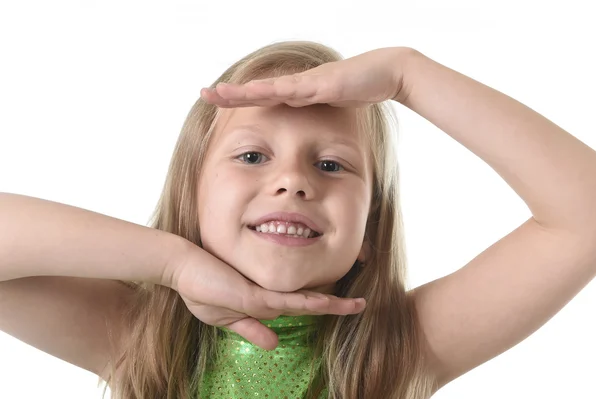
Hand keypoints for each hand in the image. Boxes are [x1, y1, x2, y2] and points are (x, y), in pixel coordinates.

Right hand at [165, 241, 365, 349]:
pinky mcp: (256, 295)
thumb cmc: (202, 289)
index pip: (300, 305)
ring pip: (306, 301)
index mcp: (265, 301)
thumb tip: (275, 345)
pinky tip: (329, 304)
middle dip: (337, 304)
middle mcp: (270, 296)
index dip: (323, 305)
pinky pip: (289, 302)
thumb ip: (252, 330)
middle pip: (310, 302)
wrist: (183, 268)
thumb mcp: (228, 318)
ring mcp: (265, 294)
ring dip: (332, 304)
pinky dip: (310, 303)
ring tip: (357, 305)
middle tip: (362, 304)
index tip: (344, 305)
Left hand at [200, 47, 410, 107]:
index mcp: (297, 93)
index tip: (216, 100)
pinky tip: (258, 92)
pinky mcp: (324, 84)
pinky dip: (275, 91)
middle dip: (231, 93)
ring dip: (245, 91)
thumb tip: (302, 123)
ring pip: (270, 88)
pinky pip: (296, 89)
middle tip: (204, 93)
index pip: (262, 97)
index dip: (239, 99)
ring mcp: (309, 83)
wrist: (386, 73)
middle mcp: (298, 85)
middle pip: (258, 91)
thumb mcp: (331, 105)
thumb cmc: (359, 88)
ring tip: (220, 92)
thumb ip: (315, 111)